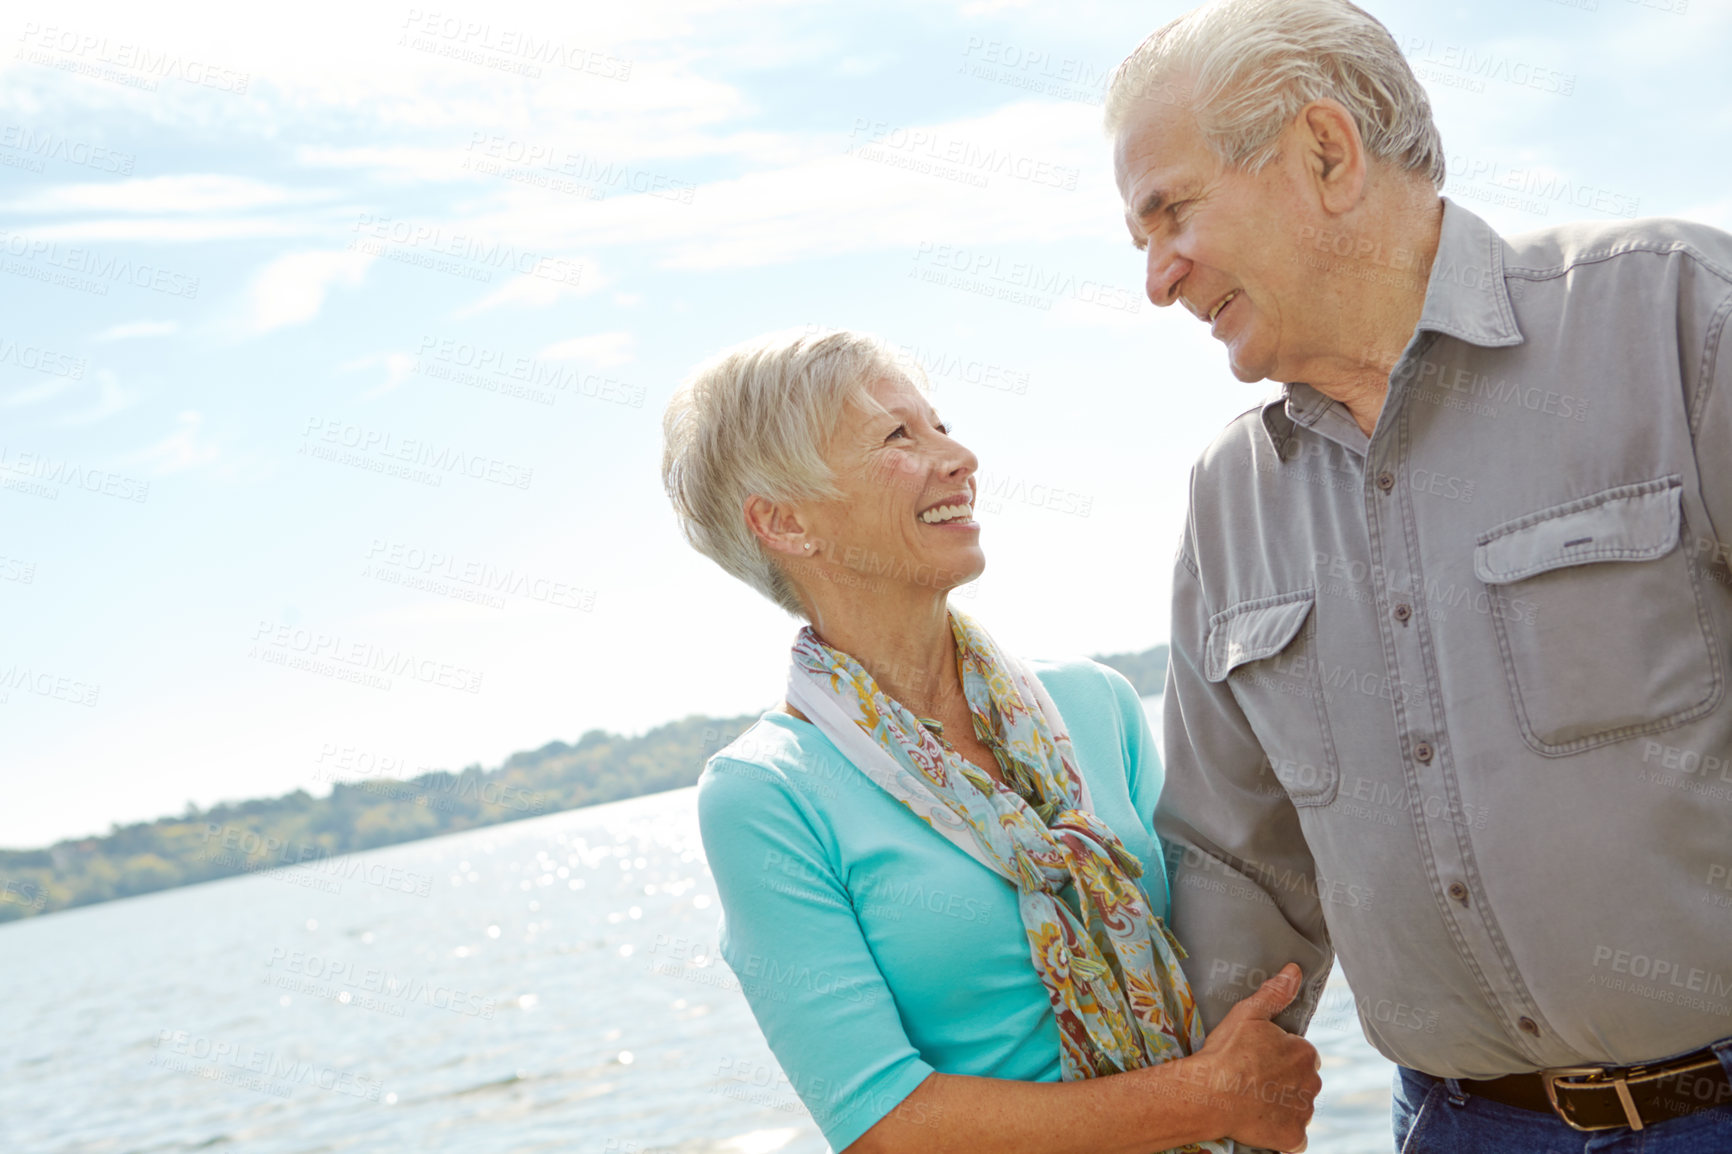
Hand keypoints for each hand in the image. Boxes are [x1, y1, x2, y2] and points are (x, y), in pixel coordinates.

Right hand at [1180, 963, 1320, 1152]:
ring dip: (1283, 1106)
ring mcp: (1303, 1113)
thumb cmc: (1226, 1051)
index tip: (1257, 1059)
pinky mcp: (1293, 1137)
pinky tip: (1262, 1123)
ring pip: (1298, 1108)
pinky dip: (1283, 1133)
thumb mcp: (1248, 1013)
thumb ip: (1275, 993)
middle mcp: (1311, 1083)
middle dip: (1284, 1081)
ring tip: (1253, 1100)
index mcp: (1305, 1053)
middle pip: (1302, 1082)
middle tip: (1253, 1079)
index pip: (1301, 1054)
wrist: (1209, 1093)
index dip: (1278, 1056)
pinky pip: (1295, 1137)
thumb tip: (1296, 970)